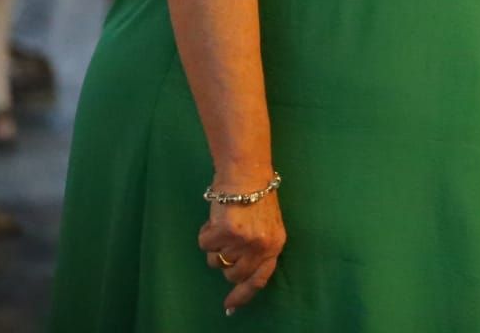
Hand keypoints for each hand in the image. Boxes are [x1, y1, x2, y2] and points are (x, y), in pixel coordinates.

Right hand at [197, 193, 284, 314]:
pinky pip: (204, 245)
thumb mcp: (267, 225)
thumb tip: (240, 275)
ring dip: (215, 246)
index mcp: (275, 244)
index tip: (229, 307)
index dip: (243, 295)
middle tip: (226, 242)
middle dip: (225, 262)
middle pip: (233, 274)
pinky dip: (206, 233)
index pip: (260, 279)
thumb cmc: (256, 196)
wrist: (247, 172)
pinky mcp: (225, 233)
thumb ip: (259, 248)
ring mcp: (243, 241)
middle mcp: (261, 246)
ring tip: (224, 224)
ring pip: (215, 261)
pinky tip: (217, 218)